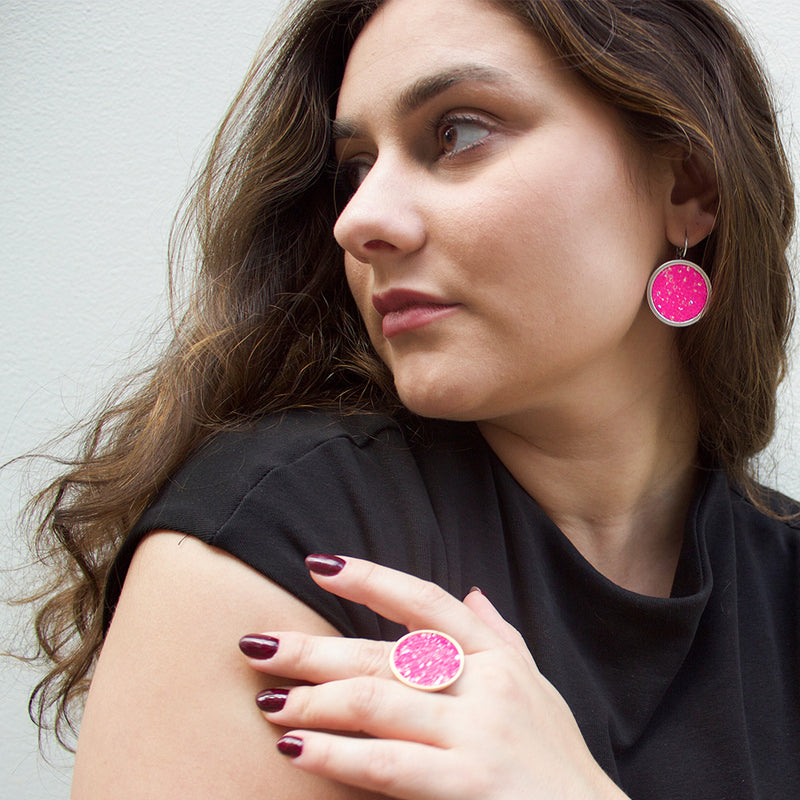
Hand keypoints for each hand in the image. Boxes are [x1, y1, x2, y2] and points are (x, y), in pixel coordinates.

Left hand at [239, 556, 627, 799]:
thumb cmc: (555, 758)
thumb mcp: (537, 687)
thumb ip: (501, 635)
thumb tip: (471, 591)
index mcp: (496, 656)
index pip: (425, 602)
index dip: (372, 579)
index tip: (320, 565)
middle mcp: (486, 684)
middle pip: (384, 654)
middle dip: (315, 649)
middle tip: (258, 643)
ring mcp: (477, 733)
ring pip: (376, 701)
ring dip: (314, 700)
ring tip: (270, 701)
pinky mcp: (468, 783)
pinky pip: (386, 763)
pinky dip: (335, 753)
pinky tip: (295, 748)